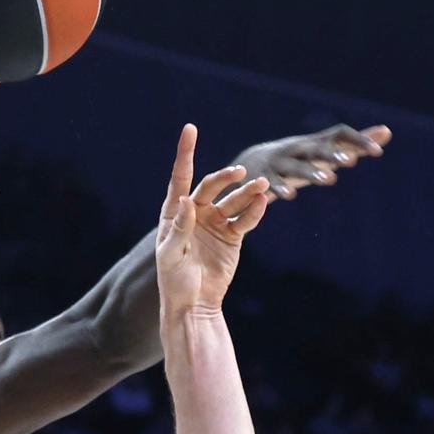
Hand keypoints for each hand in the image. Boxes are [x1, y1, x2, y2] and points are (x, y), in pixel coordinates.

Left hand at [155, 123, 272, 314]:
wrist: (194, 304)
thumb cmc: (174, 281)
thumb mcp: (171, 255)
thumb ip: (179, 228)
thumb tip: (186, 199)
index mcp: (175, 212)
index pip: (180, 177)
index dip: (185, 153)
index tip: (190, 129)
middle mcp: (196, 213)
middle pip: (212, 186)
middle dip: (226, 177)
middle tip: (240, 173)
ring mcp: (216, 223)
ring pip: (233, 200)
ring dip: (247, 191)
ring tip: (262, 185)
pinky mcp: (232, 236)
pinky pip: (245, 218)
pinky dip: (254, 210)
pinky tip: (262, 201)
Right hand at [236, 123, 390, 199]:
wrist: (251, 164)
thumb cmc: (299, 159)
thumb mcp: (326, 150)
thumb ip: (355, 144)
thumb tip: (387, 131)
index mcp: (316, 143)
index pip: (339, 135)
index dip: (358, 141)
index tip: (378, 152)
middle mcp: (298, 149)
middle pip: (317, 149)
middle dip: (332, 153)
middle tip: (350, 161)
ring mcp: (279, 162)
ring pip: (297, 166)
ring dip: (312, 172)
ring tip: (330, 180)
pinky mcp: (263, 177)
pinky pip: (272, 182)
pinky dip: (280, 188)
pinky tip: (290, 196)